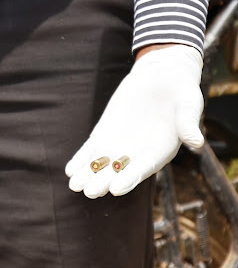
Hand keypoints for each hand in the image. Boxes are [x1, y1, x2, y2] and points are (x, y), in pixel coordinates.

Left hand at [65, 44, 203, 197]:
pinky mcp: (105, 133)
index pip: (143, 168)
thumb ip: (188, 123)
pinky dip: (81, 159)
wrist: (162, 77)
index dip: (130, 178)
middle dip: (103, 182)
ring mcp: (120, 145)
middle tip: (90, 191)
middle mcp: (139, 153)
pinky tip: (70, 170)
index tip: (116, 189)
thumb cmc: (181, 91)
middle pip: (118, 172)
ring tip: (74, 185)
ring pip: (101, 164)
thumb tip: (197, 142)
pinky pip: (91, 150)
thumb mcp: (189, 103)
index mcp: (161, 151)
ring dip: (88, 174)